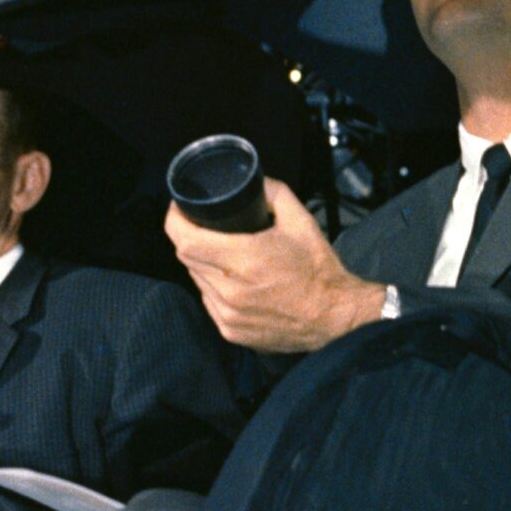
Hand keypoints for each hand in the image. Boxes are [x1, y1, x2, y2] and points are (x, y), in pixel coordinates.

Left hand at [165, 180, 384, 351]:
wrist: (334, 317)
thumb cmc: (318, 268)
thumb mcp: (300, 221)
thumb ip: (274, 193)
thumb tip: (254, 179)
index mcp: (243, 259)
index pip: (185, 239)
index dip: (175, 220)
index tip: (179, 208)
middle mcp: (230, 289)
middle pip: (187, 258)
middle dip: (188, 237)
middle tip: (200, 225)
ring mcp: (228, 314)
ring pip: (197, 280)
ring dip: (202, 264)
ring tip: (220, 253)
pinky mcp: (231, 332)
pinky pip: (208, 302)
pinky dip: (213, 287)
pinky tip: (231, 281)